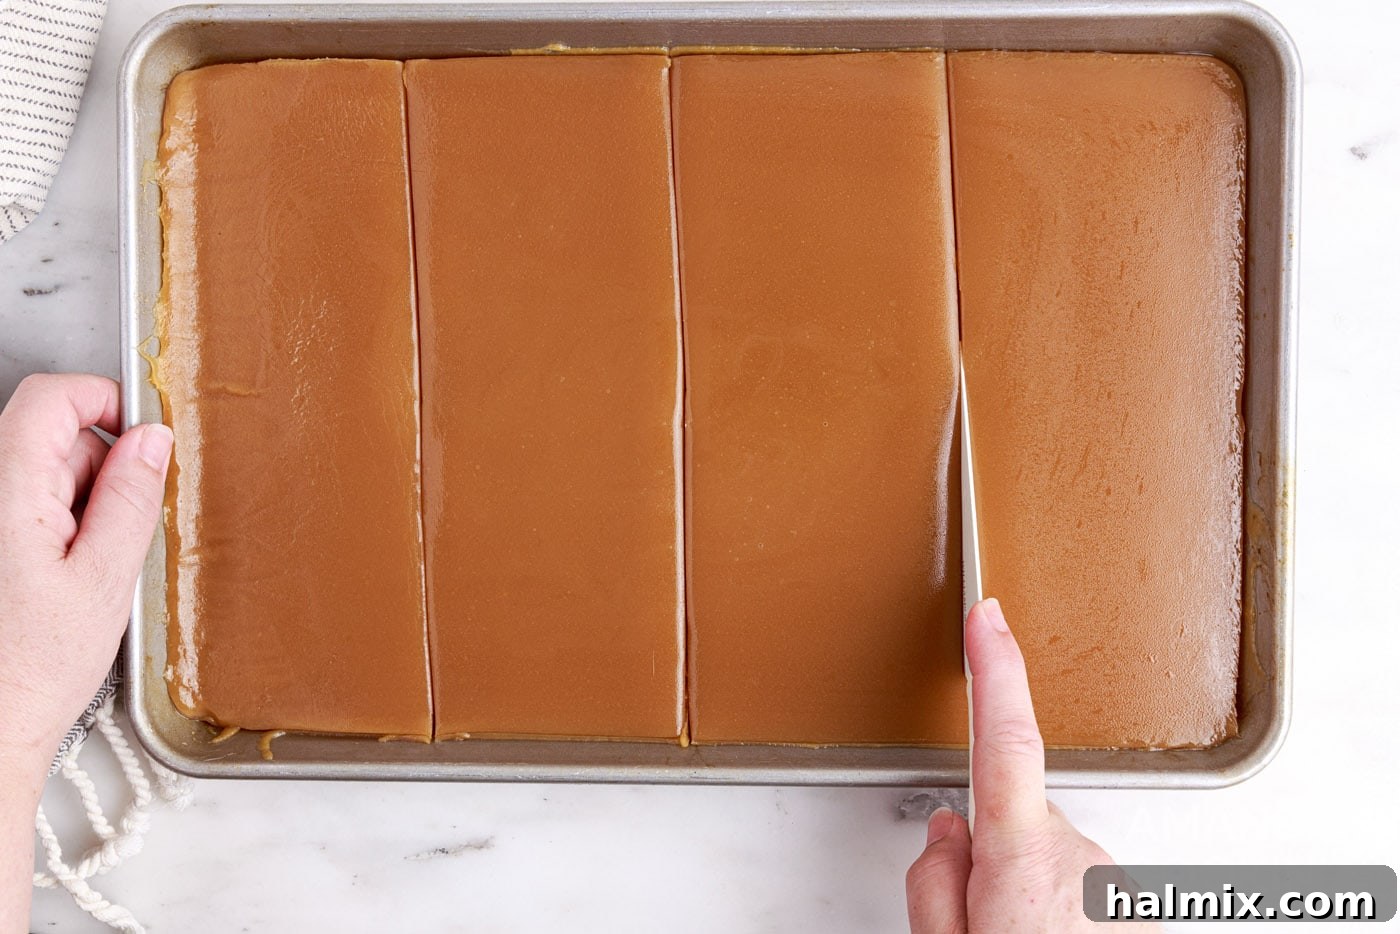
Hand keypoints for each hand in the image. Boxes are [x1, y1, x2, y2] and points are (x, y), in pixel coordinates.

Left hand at [0, 374, 170, 781]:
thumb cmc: (31, 670)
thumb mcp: (106, 579)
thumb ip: (130, 498)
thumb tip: (151, 441)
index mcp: (6, 491)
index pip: (51, 397)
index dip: (104, 400)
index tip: (142, 433)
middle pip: (47, 433)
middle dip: (97, 467)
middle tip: (115, 534)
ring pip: (36, 470)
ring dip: (75, 502)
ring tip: (81, 568)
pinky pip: (22, 503)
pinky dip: (52, 526)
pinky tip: (57, 577)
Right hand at [906, 598, 1160, 932]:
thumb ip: (936, 883)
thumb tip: (949, 834)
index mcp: (1021, 860)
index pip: (1003, 739)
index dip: (994, 669)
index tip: (989, 617)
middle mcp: (1079, 858)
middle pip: (1007, 826)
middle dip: (980, 862)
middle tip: (971, 930)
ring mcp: (1113, 883)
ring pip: (1043, 863)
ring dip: (1022, 898)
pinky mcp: (1134, 906)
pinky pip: (1077, 890)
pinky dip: (1056, 915)